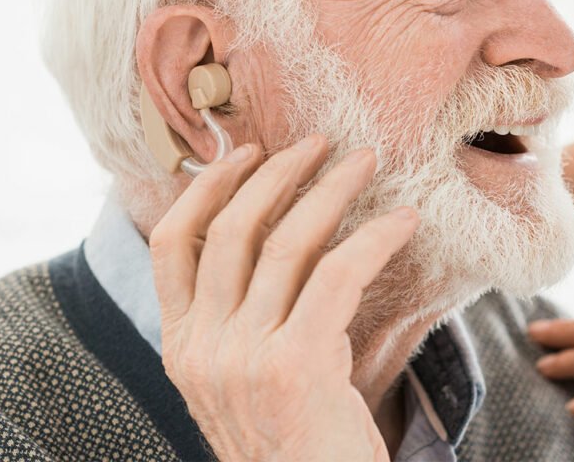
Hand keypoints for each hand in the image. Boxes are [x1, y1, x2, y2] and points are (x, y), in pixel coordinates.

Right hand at [149, 134, 418, 461]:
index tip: (246, 152)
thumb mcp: (245, 375)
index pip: (170, 242)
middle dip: (277, 173)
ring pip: (286, 242)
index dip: (207, 186)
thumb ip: (244, 314)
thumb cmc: (292, 441)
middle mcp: (201, 348)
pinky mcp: (295, 367)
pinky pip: (338, 273)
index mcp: (180, 345)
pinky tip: (403, 221)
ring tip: (364, 162)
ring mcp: (243, 359)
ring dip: (330, 190)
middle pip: (232, 229)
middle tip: (317, 142)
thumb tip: (280, 234)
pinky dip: (374, 237)